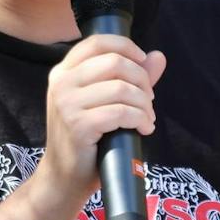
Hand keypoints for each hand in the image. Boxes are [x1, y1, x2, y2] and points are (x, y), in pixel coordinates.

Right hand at [38, 34, 166, 201]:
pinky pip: (120, 112)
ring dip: (143, 104)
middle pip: (114, 62)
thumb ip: (130, 78)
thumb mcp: (103, 103)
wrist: (63, 178)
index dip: (127, 47)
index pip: (98, 41)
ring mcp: (67, 104)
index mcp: (63, 71)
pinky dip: (140, 119)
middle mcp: (61, 83)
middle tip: (148, 100)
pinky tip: (143, 129)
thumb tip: (158, 56)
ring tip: (146, 118)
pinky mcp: (78, 125)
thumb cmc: (86, 139)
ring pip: (121, 87)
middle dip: (141, 79)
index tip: (143, 64)